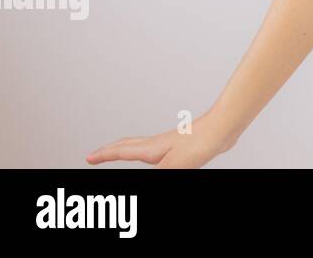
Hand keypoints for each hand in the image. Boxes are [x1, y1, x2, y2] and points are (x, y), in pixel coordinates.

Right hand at [86, 111, 236, 168]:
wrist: (223, 129)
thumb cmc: (201, 142)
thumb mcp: (173, 167)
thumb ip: (157, 177)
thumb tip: (147, 182)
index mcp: (151, 148)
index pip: (121, 152)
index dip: (103, 155)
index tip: (88, 157)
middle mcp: (157, 144)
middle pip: (127, 145)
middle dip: (110, 150)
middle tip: (96, 155)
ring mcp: (170, 144)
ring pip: (141, 146)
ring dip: (127, 150)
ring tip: (120, 153)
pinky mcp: (182, 147)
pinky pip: (157, 151)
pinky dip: (147, 155)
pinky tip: (157, 160)